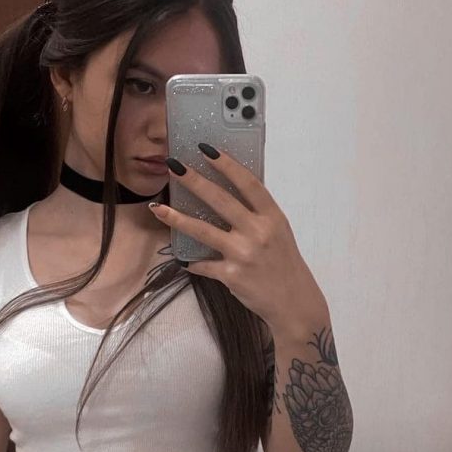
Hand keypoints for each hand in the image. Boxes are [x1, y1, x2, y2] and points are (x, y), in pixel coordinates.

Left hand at [148, 143, 323, 329]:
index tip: (206, 149)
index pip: (248, 183)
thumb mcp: (279, 233)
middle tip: (173, 166)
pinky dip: (193, 262)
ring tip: (158, 208)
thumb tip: (228, 194)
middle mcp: (258, 232)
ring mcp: (243, 254)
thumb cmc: (284, 264)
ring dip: (177, 218)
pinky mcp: (231, 275)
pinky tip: (184, 260)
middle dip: (194, 181)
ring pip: (203, 231)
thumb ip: (257, 214)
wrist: (294, 303)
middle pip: (220, 200)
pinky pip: (204, 264)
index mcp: (272, 217)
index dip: (227, 165)